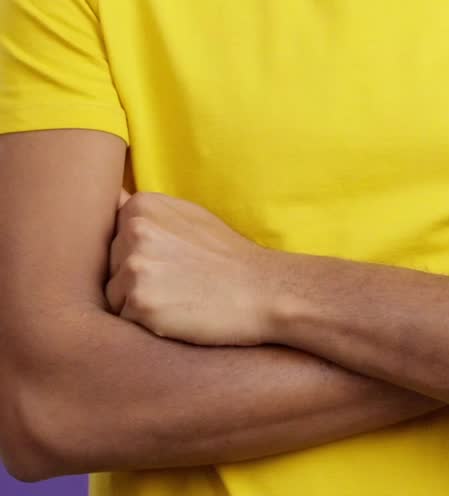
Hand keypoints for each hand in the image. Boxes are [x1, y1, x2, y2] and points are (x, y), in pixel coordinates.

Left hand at [105, 187, 283, 345]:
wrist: (261, 289)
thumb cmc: (224, 255)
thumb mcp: (186, 216)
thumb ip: (147, 213)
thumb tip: (111, 199)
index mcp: (141, 205)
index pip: (113, 239)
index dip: (139, 257)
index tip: (169, 261)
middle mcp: (133, 230)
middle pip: (110, 268)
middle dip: (135, 281)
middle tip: (177, 282)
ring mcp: (135, 266)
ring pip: (114, 297)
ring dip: (138, 304)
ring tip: (177, 298)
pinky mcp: (140, 302)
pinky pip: (124, 321)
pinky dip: (145, 325)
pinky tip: (176, 314)